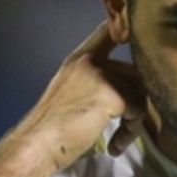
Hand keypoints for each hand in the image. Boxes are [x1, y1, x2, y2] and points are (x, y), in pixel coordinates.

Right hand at [13, 22, 145, 171]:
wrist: (37, 145)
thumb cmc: (52, 130)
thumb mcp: (71, 94)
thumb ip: (94, 83)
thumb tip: (125, 91)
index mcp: (78, 60)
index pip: (107, 31)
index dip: (124, 33)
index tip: (131, 47)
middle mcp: (89, 61)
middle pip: (133, 71)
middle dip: (135, 102)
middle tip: (125, 128)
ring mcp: (100, 75)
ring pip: (139, 92)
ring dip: (133, 121)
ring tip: (117, 140)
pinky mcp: (111, 94)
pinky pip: (137, 109)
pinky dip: (130, 131)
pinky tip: (114, 145)